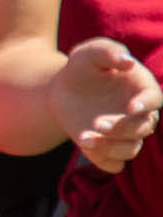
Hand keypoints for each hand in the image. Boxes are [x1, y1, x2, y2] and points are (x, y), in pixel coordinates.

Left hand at [57, 36, 162, 169]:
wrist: (63, 89)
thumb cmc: (82, 67)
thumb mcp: (90, 53)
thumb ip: (108, 52)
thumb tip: (127, 61)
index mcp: (142, 89)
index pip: (154, 99)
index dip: (147, 104)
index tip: (132, 107)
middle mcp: (139, 115)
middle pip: (142, 128)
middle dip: (122, 128)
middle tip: (97, 123)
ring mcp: (125, 134)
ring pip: (131, 149)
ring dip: (111, 148)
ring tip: (84, 138)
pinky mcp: (109, 148)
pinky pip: (114, 164)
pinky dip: (104, 161)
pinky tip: (87, 149)